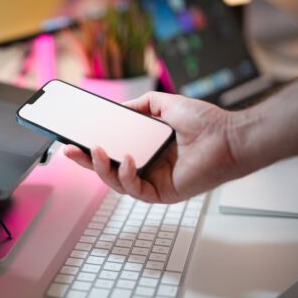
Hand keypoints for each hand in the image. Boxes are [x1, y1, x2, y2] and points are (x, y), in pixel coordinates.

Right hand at [64, 92, 238, 202]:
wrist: (228, 136)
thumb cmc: (204, 122)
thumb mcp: (163, 104)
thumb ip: (139, 105)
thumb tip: (118, 109)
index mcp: (144, 148)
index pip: (111, 150)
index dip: (90, 147)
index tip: (74, 138)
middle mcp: (146, 166)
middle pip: (107, 169)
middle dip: (85, 161)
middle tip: (69, 150)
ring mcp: (153, 181)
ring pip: (116, 182)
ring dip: (102, 168)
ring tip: (96, 151)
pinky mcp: (162, 193)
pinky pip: (136, 190)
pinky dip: (127, 175)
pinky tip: (128, 160)